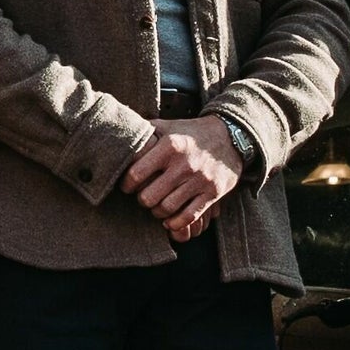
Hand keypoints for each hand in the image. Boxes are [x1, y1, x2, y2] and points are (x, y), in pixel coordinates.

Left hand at [123, 119, 244, 241]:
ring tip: (157, 206)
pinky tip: (170, 218)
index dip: (127, 184)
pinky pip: (189, 216)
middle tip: (143, 197)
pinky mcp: (213, 192)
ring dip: (157, 212)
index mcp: (170, 145)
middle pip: (149, 197)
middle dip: (142, 200)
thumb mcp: (168, 126)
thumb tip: (119, 135)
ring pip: (167, 209)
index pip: (136, 174)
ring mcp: (200, 179)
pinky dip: (176, 222)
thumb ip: (145, 131)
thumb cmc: (191, 133)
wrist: (230, 137)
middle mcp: (184, 163)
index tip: (128, 185)